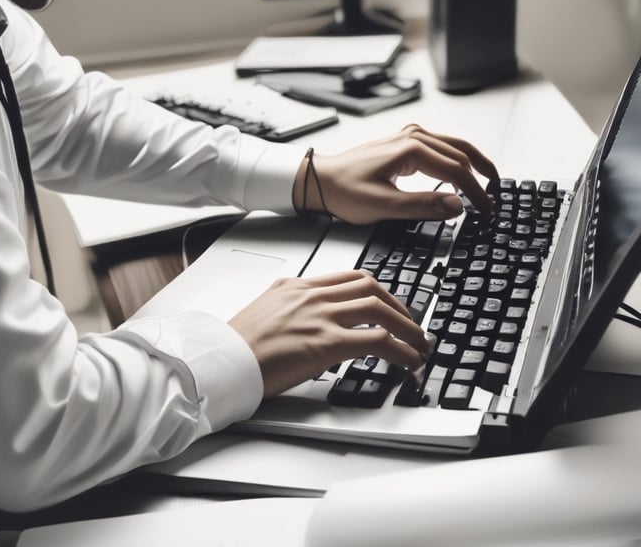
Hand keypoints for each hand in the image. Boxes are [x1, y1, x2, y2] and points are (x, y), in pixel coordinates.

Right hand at [228, 270, 427, 397]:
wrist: (221, 362)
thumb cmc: (237, 347)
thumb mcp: (266, 314)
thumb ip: (292, 312)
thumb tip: (314, 329)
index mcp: (297, 287)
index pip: (350, 278)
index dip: (378, 292)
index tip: (390, 305)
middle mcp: (311, 295)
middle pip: (371, 288)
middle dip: (399, 306)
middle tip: (411, 325)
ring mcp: (320, 316)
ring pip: (379, 309)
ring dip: (407, 327)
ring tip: (419, 344)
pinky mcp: (326, 342)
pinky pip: (377, 340)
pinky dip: (401, 350)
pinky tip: (409, 361)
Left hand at [293, 124, 498, 224]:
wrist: (321, 180)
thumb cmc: (345, 192)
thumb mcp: (384, 205)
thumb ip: (422, 205)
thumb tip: (456, 205)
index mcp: (411, 149)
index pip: (456, 170)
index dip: (476, 193)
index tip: (487, 211)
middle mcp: (413, 136)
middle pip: (461, 153)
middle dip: (481, 176)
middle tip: (494, 198)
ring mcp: (409, 136)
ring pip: (454, 146)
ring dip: (473, 164)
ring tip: (488, 184)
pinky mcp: (405, 143)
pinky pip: (441, 147)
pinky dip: (457, 160)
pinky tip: (462, 175)